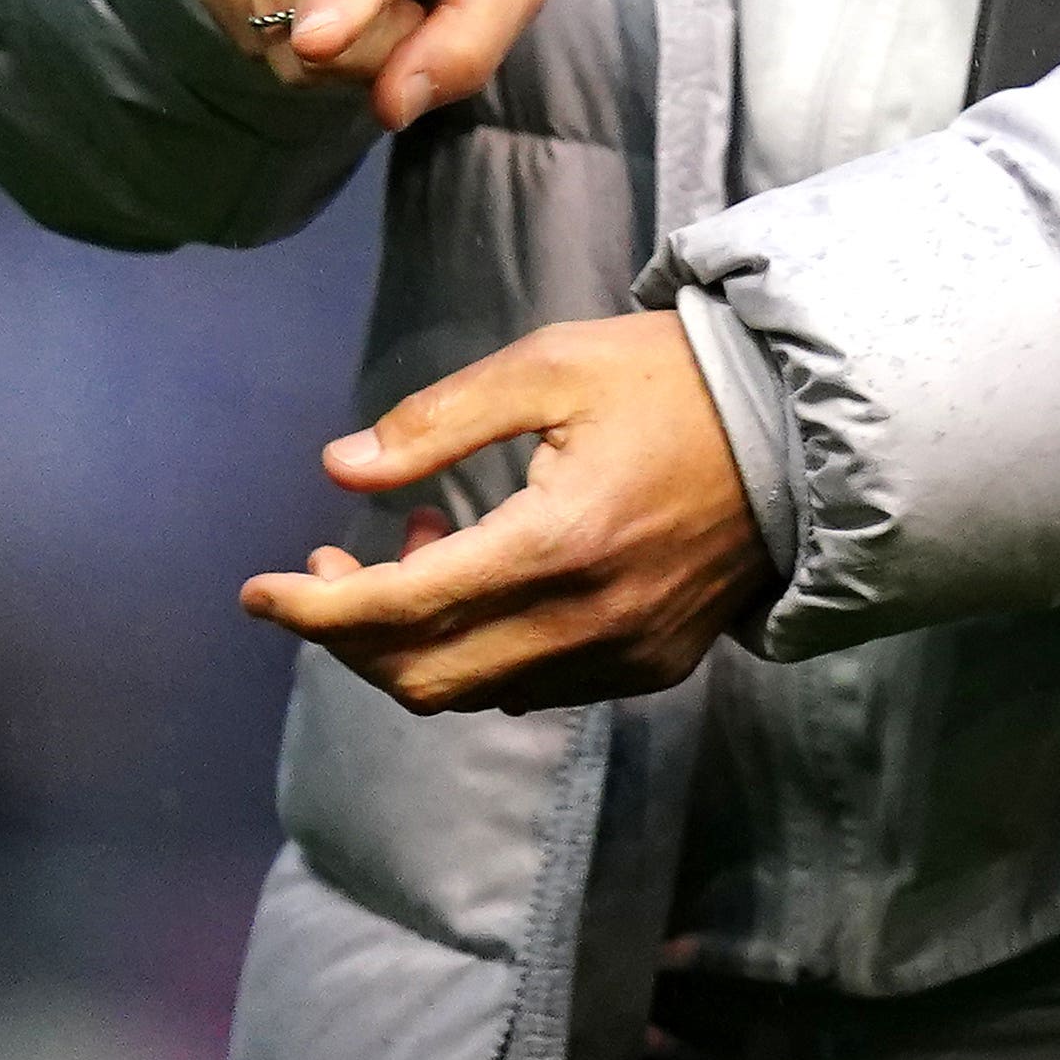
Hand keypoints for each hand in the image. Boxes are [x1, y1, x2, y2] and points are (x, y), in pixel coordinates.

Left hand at [240, 312, 764, 711]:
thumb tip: (339, 470)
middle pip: (420, 674)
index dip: (311, 610)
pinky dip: (479, 653)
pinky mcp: (653, 665)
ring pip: (471, 693)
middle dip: (348, 635)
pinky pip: (531, 689)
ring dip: (413, 643)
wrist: (803, 426)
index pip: (399, 610)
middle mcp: (589, 619)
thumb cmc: (672, 380)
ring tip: (417, 553)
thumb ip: (439, 422)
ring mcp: (625, 653)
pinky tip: (486, 582)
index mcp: (560, 541)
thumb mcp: (553, 366)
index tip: (256, 593)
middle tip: (328, 569)